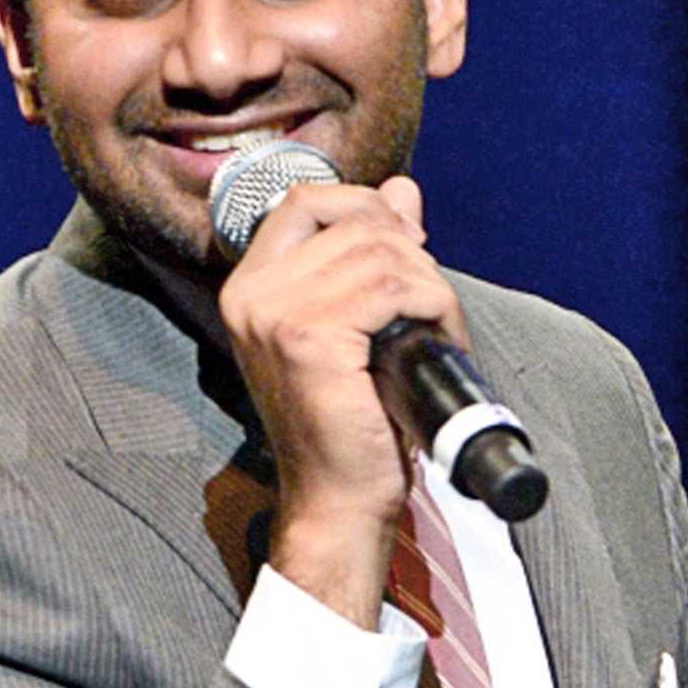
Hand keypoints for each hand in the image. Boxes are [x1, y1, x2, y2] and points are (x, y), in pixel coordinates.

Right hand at [218, 175, 467, 627]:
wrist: (339, 498)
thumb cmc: (352, 419)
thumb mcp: (358, 322)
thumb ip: (371, 250)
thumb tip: (401, 189)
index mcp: (251, 285)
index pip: (305, 200)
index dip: (365, 210)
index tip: (406, 249)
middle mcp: (251, 292)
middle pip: (352, 220)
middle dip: (409, 253)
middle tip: (430, 305)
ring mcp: (276, 312)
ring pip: (380, 251)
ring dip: (428, 286)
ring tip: (436, 329)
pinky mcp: (310, 337)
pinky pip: (392, 288)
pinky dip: (432, 307)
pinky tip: (436, 340)